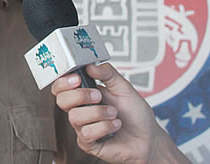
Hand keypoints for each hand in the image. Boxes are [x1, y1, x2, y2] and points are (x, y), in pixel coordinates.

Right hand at [52, 62, 189, 163]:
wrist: (148, 137)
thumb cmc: (135, 114)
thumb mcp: (124, 87)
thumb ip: (107, 73)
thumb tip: (90, 66)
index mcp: (84, 94)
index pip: (60, 87)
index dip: (63, 82)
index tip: (77, 79)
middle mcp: (80, 110)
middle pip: (61, 100)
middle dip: (81, 96)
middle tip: (99, 96)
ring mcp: (83, 127)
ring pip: (75, 117)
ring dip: (99, 113)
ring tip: (114, 113)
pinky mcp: (88, 143)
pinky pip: (86, 134)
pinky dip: (104, 127)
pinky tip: (114, 126)